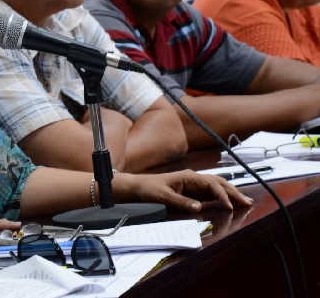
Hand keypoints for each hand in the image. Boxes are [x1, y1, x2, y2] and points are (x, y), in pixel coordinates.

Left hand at [114, 170, 252, 211]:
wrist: (137, 187)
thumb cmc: (148, 189)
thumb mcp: (163, 197)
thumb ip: (180, 202)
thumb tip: (199, 208)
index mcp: (188, 176)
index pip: (211, 184)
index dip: (222, 194)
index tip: (230, 206)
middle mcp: (193, 178)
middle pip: (219, 183)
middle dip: (234, 192)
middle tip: (248, 203)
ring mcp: (194, 185)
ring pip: (217, 187)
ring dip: (231, 194)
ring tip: (245, 202)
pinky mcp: (192, 192)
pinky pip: (211, 194)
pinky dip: (222, 198)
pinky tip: (231, 204)